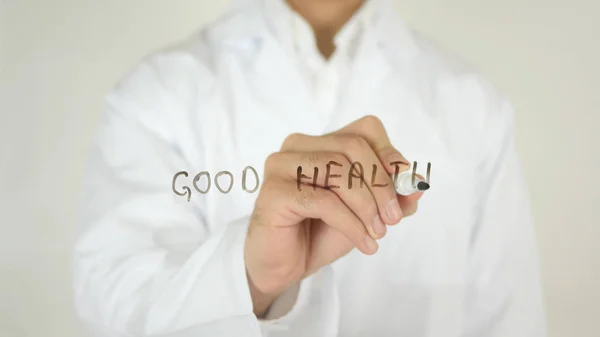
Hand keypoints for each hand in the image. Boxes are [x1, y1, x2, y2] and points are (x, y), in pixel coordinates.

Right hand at [244, 116, 423, 316]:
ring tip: (378, 233)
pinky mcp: (273, 191)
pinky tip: (364, 243)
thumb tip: (418, 183)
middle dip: (381, 184)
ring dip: (367, 206)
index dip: (389, 155)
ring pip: (338, 170)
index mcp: (320, 142)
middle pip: (353, 146)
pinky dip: (351, 224)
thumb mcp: (367, 212)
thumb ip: (393, 196)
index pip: (365, 129)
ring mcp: (281, 165)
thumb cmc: (321, 233)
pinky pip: (323, 201)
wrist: (285, 266)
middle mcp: (297, 146)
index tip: (404, 190)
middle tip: (393, 219)